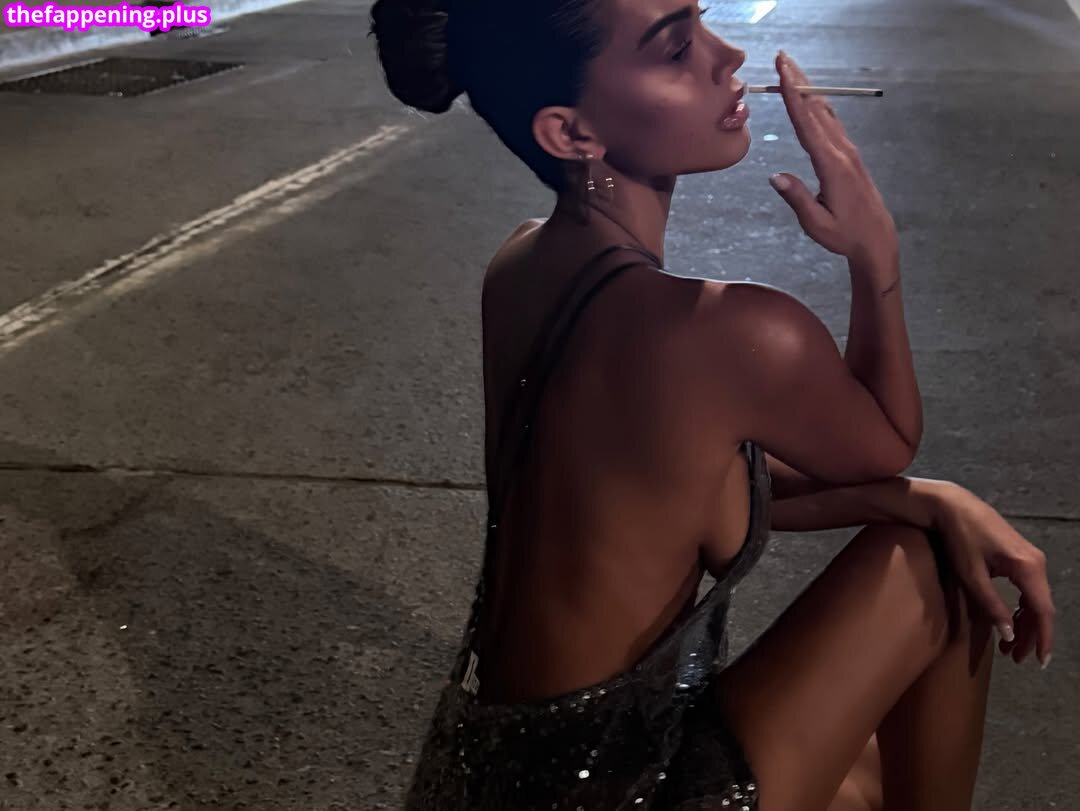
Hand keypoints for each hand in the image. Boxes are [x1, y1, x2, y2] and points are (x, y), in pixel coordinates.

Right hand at [768, 51, 898, 270]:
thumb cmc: (844, 234)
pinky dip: (817, 106)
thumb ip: (797, 197)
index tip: (782, 74)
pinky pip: (831, 123)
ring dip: (808, 90)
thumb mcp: (816, 223)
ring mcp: (848, 152)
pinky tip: (811, 98)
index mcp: (832, 166)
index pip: (808, 125)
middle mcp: (842, 152)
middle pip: (817, 109)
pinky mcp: (850, 156)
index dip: (793, 97)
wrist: (876, 238)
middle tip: (783, 58)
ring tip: (792, 70)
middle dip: (799, 82)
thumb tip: (775, 176)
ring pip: (826, 112)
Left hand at [929, 482, 1054, 666]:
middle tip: (1015, 659)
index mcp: (1028, 567)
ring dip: (1025, 624)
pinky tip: (1009, 622)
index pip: (1043, 611)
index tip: (1039, 661)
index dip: (1042, 638)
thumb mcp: (971, 576)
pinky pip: (1028, 589)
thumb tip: (1009, 635)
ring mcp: (1030, 558)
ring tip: (1009, 648)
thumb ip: (992, 606)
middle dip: (1030, 636)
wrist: (952, 505)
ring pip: (1035, 600)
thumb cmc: (959, 538)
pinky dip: (1021, 608)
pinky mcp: (1020, 556)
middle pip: (1041, 608)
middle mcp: (1036, 562)